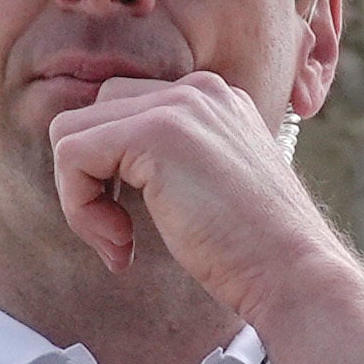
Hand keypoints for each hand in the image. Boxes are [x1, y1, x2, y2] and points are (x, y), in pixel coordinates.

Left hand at [45, 68, 331, 303]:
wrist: (293, 272)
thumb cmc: (255, 251)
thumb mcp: (210, 188)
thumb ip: (170, 165)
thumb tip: (101, 170)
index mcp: (214, 100)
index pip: (123, 110)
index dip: (110, 172)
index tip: (134, 228)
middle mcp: (197, 91)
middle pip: (92, 114)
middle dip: (88, 180)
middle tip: (122, 237)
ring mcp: (177, 105)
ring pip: (70, 132)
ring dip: (80, 197)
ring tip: (121, 241)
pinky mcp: (154, 132)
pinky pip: (71, 156)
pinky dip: (80, 208)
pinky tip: (122, 243)